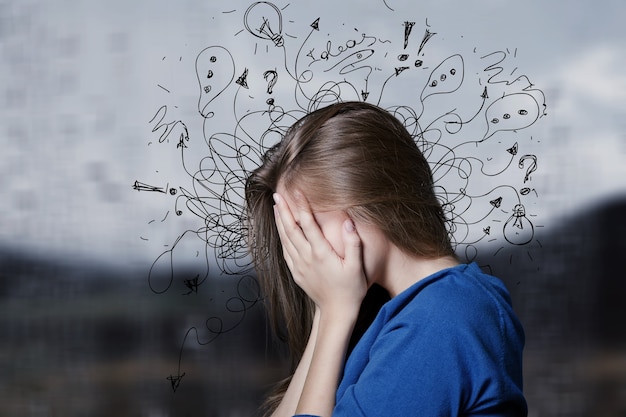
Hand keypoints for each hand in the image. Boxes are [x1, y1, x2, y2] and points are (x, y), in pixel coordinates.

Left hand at [273, 192, 366, 315]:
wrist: (337, 312)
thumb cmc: (351, 290)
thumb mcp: (357, 267)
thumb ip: (353, 243)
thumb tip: (348, 221)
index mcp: (321, 253)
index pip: (308, 224)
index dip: (301, 206)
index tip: (296, 191)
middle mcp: (306, 258)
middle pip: (291, 229)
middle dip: (284, 210)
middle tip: (277, 194)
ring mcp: (299, 266)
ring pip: (285, 239)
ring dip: (280, 221)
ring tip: (276, 206)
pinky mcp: (296, 272)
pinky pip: (285, 251)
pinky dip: (281, 237)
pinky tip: (281, 230)